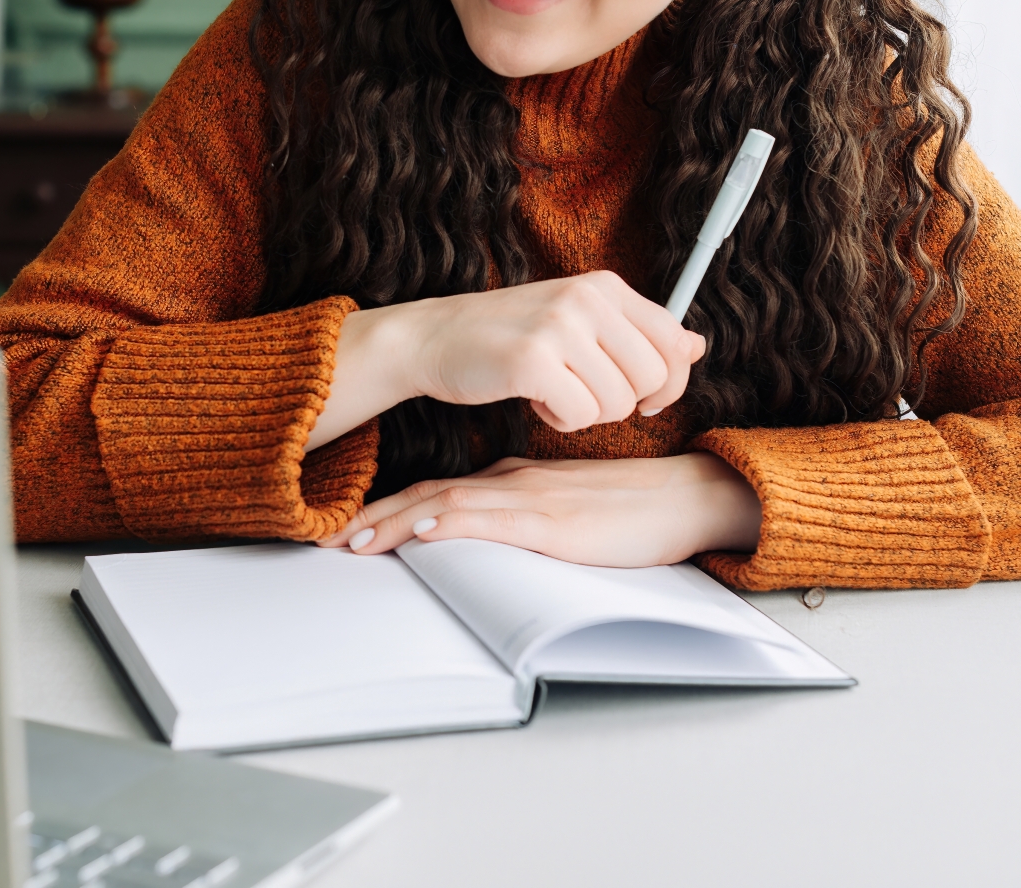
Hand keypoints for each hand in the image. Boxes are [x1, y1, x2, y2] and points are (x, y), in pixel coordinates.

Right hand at [307, 271, 705, 450]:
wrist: (434, 337)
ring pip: (618, 403)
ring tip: (555, 393)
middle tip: (587, 397)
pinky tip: (536, 401)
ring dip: (588, 413)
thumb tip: (697, 346)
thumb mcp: (579, 322)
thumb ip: (637, 333)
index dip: (668, 383)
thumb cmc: (509, 336)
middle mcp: (587, 299)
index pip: (674, 343)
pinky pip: (580, 415)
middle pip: (653, 378)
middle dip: (626, 403)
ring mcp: (559, 327)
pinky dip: (561, 420)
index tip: (642, 398)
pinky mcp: (532, 360)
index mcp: (605, 286)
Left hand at [317, 453, 761, 566]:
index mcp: (516, 479)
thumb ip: (529, 516)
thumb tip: (488, 538)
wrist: (688, 497)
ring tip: (357, 542)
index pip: (441, 490)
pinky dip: (455, 523)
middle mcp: (515, 482)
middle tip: (333, 538)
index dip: (394, 507)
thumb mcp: (568, 511)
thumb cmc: (636, 509)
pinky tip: (428, 531)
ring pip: (449, 506)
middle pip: (431, 495)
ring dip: (398, 524)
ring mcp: (533, 499)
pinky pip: (494, 520)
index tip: (355, 528)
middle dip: (378, 517)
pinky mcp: (555, 522)